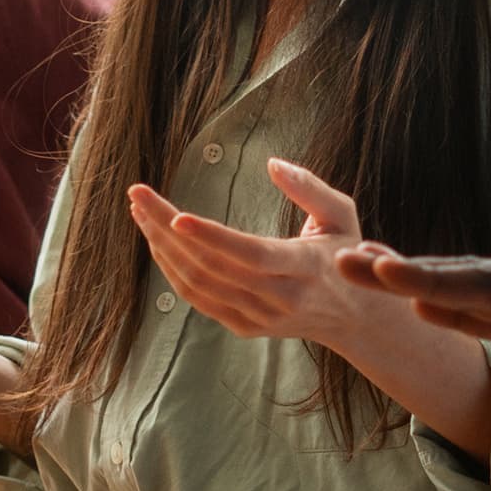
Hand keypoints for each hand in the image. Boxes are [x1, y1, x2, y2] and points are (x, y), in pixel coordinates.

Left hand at [129, 158, 396, 350]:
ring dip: (162, 247)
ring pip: (197, 284)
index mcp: (306, 267)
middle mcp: (280, 298)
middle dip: (167, 229)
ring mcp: (259, 317)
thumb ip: (309, 187)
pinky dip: (171, 268)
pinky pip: (197, 298)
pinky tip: (157, 239)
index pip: (252, 255)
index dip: (212, 238)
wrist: (352, 318)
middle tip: (138, 195)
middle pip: (211, 266)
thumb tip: (272, 163)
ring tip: (141, 211)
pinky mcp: (244, 327)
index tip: (176, 216)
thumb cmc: (344, 254)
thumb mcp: (342, 214)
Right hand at [338, 248, 490, 437]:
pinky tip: (428, 311)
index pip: (487, 284)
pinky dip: (455, 313)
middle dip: (405, 272)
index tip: (376, 267)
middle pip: (468, 280)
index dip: (429, 279)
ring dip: (422, 288)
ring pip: (474, 297)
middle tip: (343, 261)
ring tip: (368, 274)